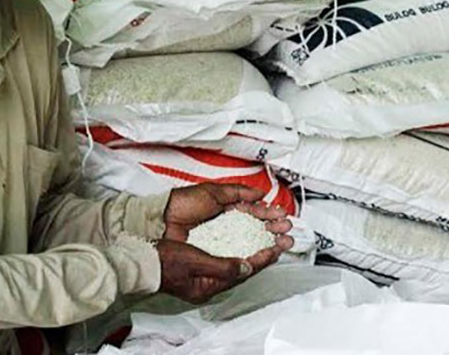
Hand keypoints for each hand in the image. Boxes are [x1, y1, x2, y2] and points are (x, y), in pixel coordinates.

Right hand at [156, 238, 281, 303]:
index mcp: (209, 285)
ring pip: (235, 261)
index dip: (261, 259)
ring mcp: (204, 273)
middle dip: (262, 255)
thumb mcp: (195, 261)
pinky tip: (243, 240)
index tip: (276, 248)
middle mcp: (209, 281)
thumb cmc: (164, 261)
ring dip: (252, 250)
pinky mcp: (199, 263)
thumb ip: (222, 266)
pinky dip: (237, 248)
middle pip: (242, 268)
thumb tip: (246, 266)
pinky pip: (225, 256)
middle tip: (279, 243)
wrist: (143, 258)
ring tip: (267, 240)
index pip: (243, 272)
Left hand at [164, 184, 293, 248]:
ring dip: (268, 243)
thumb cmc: (182, 204)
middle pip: (254, 230)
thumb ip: (238, 192)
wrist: (161, 221)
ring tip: (283, 242)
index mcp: (225, 210)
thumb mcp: (213, 193)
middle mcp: (225, 228)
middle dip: (273, 230)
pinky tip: (264, 253)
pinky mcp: (214, 256)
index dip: (268, 215)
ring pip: (249, 244)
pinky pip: (237, 256)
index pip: (252, 213)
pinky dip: (252, 255)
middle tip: (287, 230)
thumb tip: (260, 193)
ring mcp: (220, 243)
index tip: (281, 217)